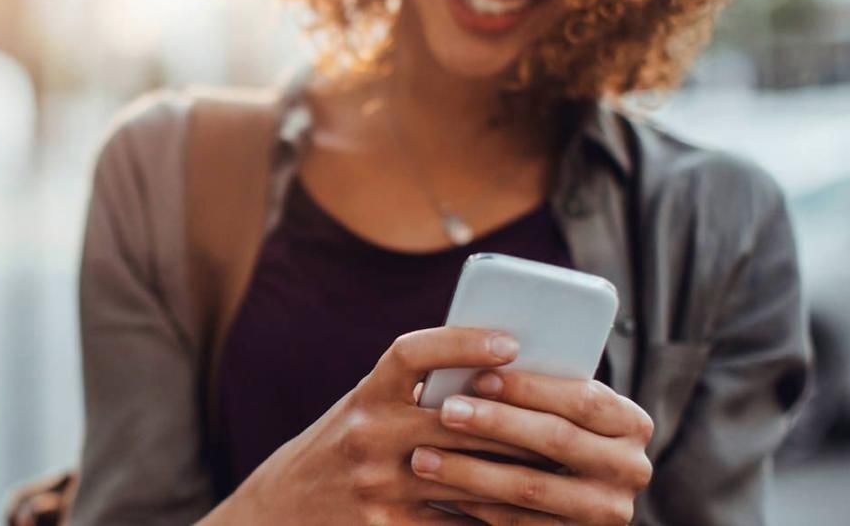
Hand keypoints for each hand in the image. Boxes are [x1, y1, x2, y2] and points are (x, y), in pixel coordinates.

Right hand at [204, 328, 541, 525]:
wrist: (282, 508)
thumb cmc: (341, 449)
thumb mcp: (364, 409)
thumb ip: (414, 394)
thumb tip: (498, 377)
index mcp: (365, 394)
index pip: (413, 353)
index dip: (462, 342)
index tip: (510, 342)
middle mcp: (368, 434)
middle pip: (459, 421)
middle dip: (517, 422)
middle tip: (567, 419)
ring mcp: (377, 484)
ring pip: (467, 475)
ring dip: (517, 473)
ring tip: (559, 468)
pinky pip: (456, 525)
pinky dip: (494, 520)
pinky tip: (526, 515)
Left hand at [411, 370, 654, 524]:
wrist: (574, 501)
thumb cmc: (554, 436)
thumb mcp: (562, 411)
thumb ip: (539, 392)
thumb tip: (478, 363)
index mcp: (631, 424)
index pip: (582, 398)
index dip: (529, 388)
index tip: (479, 376)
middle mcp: (631, 469)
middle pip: (557, 439)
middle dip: (496, 423)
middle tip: (446, 411)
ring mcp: (607, 511)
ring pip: (532, 487)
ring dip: (471, 471)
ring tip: (424, 456)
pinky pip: (520, 523)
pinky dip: (478, 506)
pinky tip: (443, 492)